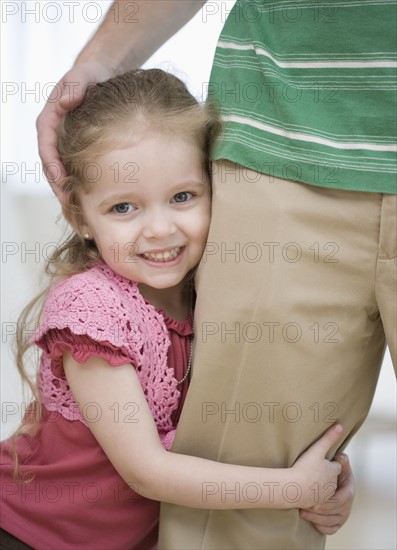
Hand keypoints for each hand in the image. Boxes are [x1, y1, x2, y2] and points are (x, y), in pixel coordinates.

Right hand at [36, 61, 111, 199]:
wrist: (98, 76)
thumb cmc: (89, 76)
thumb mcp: (82, 75)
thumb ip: (74, 86)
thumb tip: (65, 102)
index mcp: (49, 120)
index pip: (46, 147)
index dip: (52, 165)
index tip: (60, 179)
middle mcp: (52, 135)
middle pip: (50, 165)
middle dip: (58, 185)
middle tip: (69, 202)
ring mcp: (62, 144)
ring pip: (60, 171)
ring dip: (67, 190)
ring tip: (78, 208)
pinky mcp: (74, 150)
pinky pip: (72, 170)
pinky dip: (77, 184)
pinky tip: (88, 199)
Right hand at [292, 424, 342, 508]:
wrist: (294, 488)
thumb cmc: (305, 467)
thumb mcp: (317, 450)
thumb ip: (328, 438)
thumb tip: (340, 426)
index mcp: (333, 470)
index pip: (335, 465)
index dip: (328, 463)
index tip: (318, 461)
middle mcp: (333, 483)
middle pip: (330, 477)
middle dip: (324, 474)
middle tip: (311, 469)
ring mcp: (325, 494)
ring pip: (324, 487)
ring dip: (318, 483)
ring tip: (306, 478)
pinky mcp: (317, 502)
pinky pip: (317, 496)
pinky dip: (312, 492)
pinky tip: (303, 487)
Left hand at [299, 453, 354, 534]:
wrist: (331, 482)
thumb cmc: (332, 472)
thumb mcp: (337, 465)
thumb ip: (340, 461)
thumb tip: (341, 456)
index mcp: (349, 490)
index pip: (341, 500)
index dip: (328, 502)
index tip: (314, 501)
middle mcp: (348, 505)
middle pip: (334, 513)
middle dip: (318, 511)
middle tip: (303, 507)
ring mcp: (343, 516)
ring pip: (330, 522)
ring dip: (315, 518)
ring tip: (301, 512)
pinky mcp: (336, 523)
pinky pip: (330, 530)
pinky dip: (319, 526)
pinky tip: (308, 519)